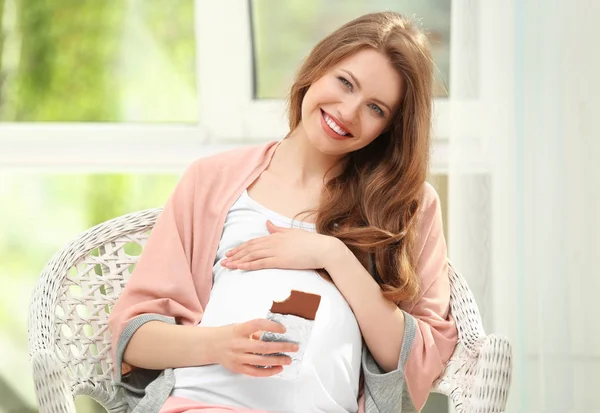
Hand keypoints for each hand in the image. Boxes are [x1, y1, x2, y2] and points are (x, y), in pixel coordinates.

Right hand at [212, 318, 298, 376]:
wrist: (210, 345)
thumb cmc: (228, 334)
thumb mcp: (240, 327)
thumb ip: (255, 331)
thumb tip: (276, 334)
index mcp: (239, 329)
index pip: (258, 325)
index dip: (272, 326)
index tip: (284, 329)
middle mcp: (238, 344)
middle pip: (263, 347)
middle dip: (281, 347)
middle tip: (294, 347)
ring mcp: (237, 357)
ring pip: (261, 361)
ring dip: (277, 360)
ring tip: (288, 360)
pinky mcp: (237, 368)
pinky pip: (255, 372)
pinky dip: (268, 372)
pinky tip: (278, 369)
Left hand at [221, 220, 338, 270]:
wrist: (322, 248)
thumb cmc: (310, 242)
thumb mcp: (291, 232)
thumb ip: (278, 229)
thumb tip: (267, 224)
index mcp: (275, 236)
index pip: (254, 242)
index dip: (241, 247)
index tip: (232, 251)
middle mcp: (273, 242)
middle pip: (250, 248)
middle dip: (236, 253)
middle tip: (224, 259)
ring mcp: (276, 252)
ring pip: (252, 255)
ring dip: (238, 260)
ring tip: (227, 265)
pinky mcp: (280, 261)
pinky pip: (260, 263)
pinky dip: (248, 265)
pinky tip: (240, 267)